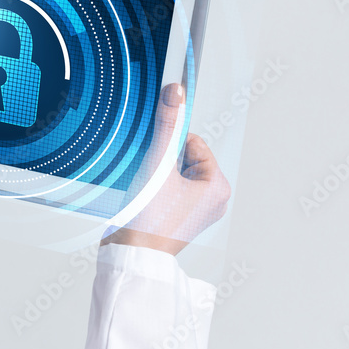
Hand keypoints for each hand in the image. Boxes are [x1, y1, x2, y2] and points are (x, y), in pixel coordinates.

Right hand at [103, 83, 231, 254]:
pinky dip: (154, 189)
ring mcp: (196, 211)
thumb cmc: (150, 220)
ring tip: (149, 194)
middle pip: (183, 158)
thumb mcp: (159, 164)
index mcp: (218, 187)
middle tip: (153, 182)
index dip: (171, 147)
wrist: (131, 255)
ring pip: (173, 173)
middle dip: (163, 164)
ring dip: (156, 176)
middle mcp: (212, 200)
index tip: (159, 163)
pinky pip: (167, 189)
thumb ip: (168, 126)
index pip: (194, 143)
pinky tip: (146, 201)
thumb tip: (176, 93)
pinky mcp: (179, 218)